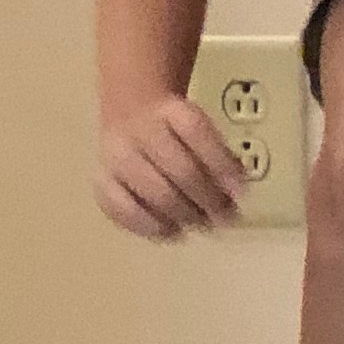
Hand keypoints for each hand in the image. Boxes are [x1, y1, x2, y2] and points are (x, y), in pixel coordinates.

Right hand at [96, 93, 245, 238]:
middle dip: (207, 199)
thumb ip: (222, 158)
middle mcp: (141, 129)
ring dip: (184, 215)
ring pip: (154, 192)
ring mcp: (117, 154)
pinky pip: (121, 208)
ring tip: (202, 225)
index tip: (242, 192)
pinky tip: (171, 232)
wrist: (132, 113)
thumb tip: (237, 192)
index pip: (197, 133)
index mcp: (173, 111)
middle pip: (179, 168)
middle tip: (224, 218)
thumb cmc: (177, 132)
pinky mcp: (101, 178)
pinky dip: (148, 225)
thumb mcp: (203, 131)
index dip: (221, 164)